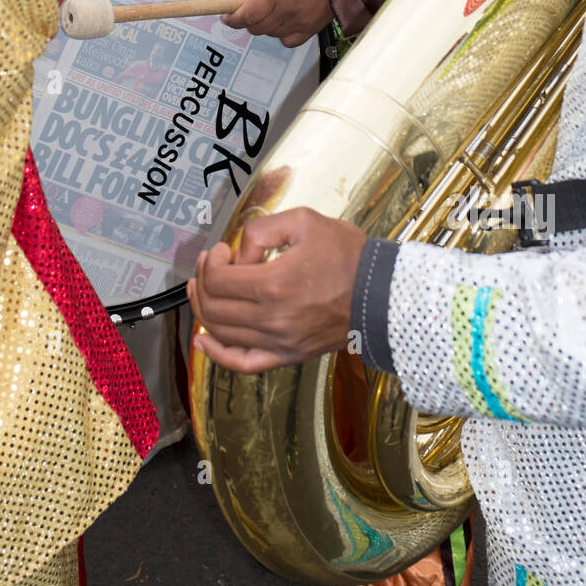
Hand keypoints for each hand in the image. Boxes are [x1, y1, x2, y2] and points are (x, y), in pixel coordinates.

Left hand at [187, 208, 365, 372]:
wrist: (382, 294)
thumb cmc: (348, 256)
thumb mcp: (304, 222)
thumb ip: (262, 229)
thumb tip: (240, 254)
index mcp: (274, 284)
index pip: (217, 279)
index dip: (211, 261)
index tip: (222, 250)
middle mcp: (272, 319)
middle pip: (213, 306)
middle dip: (203, 281)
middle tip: (210, 264)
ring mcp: (279, 342)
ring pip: (220, 333)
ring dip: (204, 309)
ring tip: (205, 289)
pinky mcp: (288, 355)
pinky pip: (243, 363)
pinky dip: (217, 354)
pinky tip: (204, 342)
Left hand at [222, 0, 332, 45]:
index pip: (246, 15)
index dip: (232, 18)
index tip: (227, 15)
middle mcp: (284, 9)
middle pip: (255, 27)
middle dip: (246, 19)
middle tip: (248, 9)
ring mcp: (297, 22)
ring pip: (269, 33)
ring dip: (264, 25)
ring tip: (271, 9)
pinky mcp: (308, 29)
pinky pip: (287, 41)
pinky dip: (281, 34)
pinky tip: (284, 21)